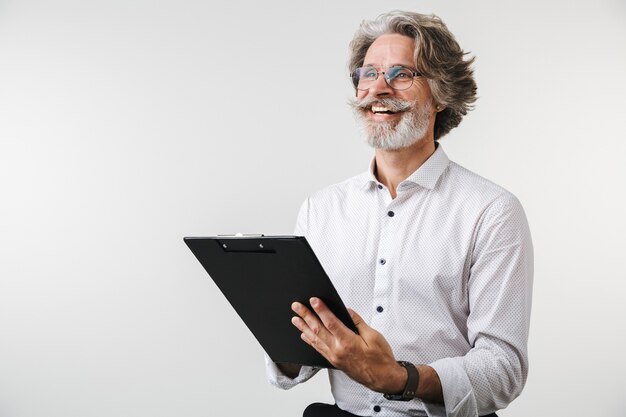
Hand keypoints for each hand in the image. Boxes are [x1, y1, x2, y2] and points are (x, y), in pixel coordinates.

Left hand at [291, 297, 405, 393]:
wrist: (382, 379)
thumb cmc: (380, 359)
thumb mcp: (374, 336)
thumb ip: (358, 323)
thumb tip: (348, 312)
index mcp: (348, 342)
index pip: (330, 322)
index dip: (321, 310)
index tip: (313, 301)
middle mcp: (338, 350)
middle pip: (318, 330)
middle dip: (306, 316)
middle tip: (297, 307)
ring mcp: (334, 357)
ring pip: (315, 340)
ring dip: (304, 328)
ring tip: (295, 319)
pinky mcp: (334, 362)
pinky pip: (319, 349)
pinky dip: (310, 341)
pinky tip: (305, 335)